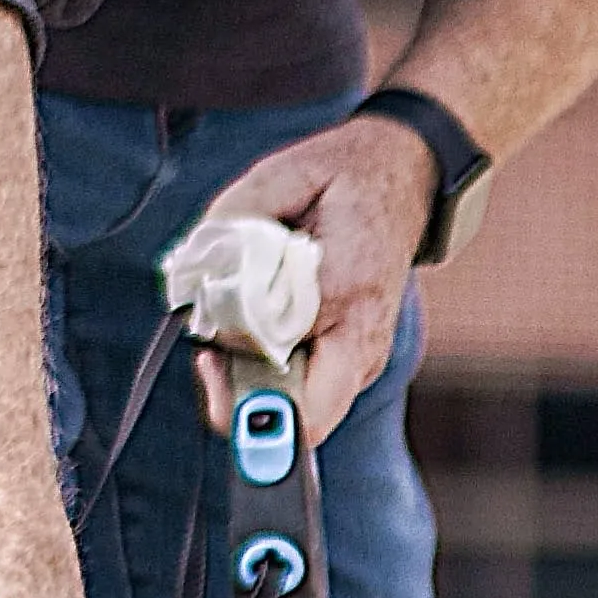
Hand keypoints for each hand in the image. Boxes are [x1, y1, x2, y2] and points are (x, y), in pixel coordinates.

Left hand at [201, 117, 437, 440]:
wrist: (402, 175)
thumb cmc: (343, 177)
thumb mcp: (280, 180)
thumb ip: (231, 232)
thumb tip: (195, 289)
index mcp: (350, 301)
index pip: (301, 405)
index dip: (241, 399)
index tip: (209, 357)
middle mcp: (364, 345)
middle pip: (296, 422)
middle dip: (239, 396)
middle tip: (209, 349)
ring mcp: (361, 358)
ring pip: (294, 407)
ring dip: (249, 378)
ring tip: (235, 321)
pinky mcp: (350, 357)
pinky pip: (298, 384)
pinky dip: (264, 364)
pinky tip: (254, 320)